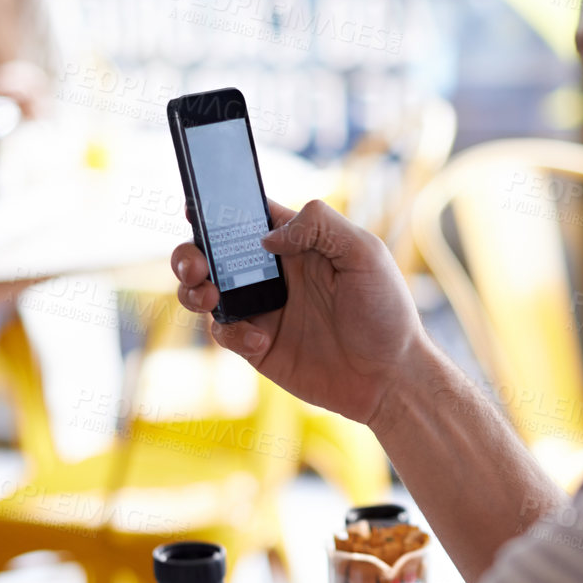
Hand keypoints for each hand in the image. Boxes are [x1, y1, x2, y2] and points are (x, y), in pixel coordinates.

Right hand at [172, 199, 423, 425]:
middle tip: (196, 262)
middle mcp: (275, 274)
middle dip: (190, 251)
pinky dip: (230, 333)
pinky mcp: (258, 347)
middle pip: (214, 252)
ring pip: (206, 291)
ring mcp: (264, 311)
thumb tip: (267, 236)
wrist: (392, 377)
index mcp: (298, 244)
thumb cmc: (386, 311)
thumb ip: (320, 226)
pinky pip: (224, 334)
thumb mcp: (365, 254)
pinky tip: (259, 339)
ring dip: (193, 288)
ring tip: (208, 294)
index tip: (196, 205)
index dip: (219, 207)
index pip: (249, 216)